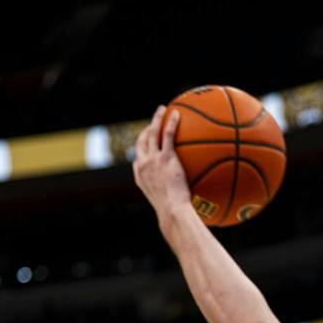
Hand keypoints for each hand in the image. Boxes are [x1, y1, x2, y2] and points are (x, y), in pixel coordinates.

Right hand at [132, 105, 191, 221]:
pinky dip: (170, 122)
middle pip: (141, 141)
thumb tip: (184, 202)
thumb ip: (170, 196)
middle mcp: (142, 165)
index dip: (142, 148)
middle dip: (146, 128)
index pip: (138, 157)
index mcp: (140, 176)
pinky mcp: (165, 157)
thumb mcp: (167, 205)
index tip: (147, 143)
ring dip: (156, 118)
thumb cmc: (172, 214)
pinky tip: (177, 114)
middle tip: (153, 121)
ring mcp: (152, 160)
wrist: (172, 212)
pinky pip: (167, 134)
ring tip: (162, 109)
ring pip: (151, 132)